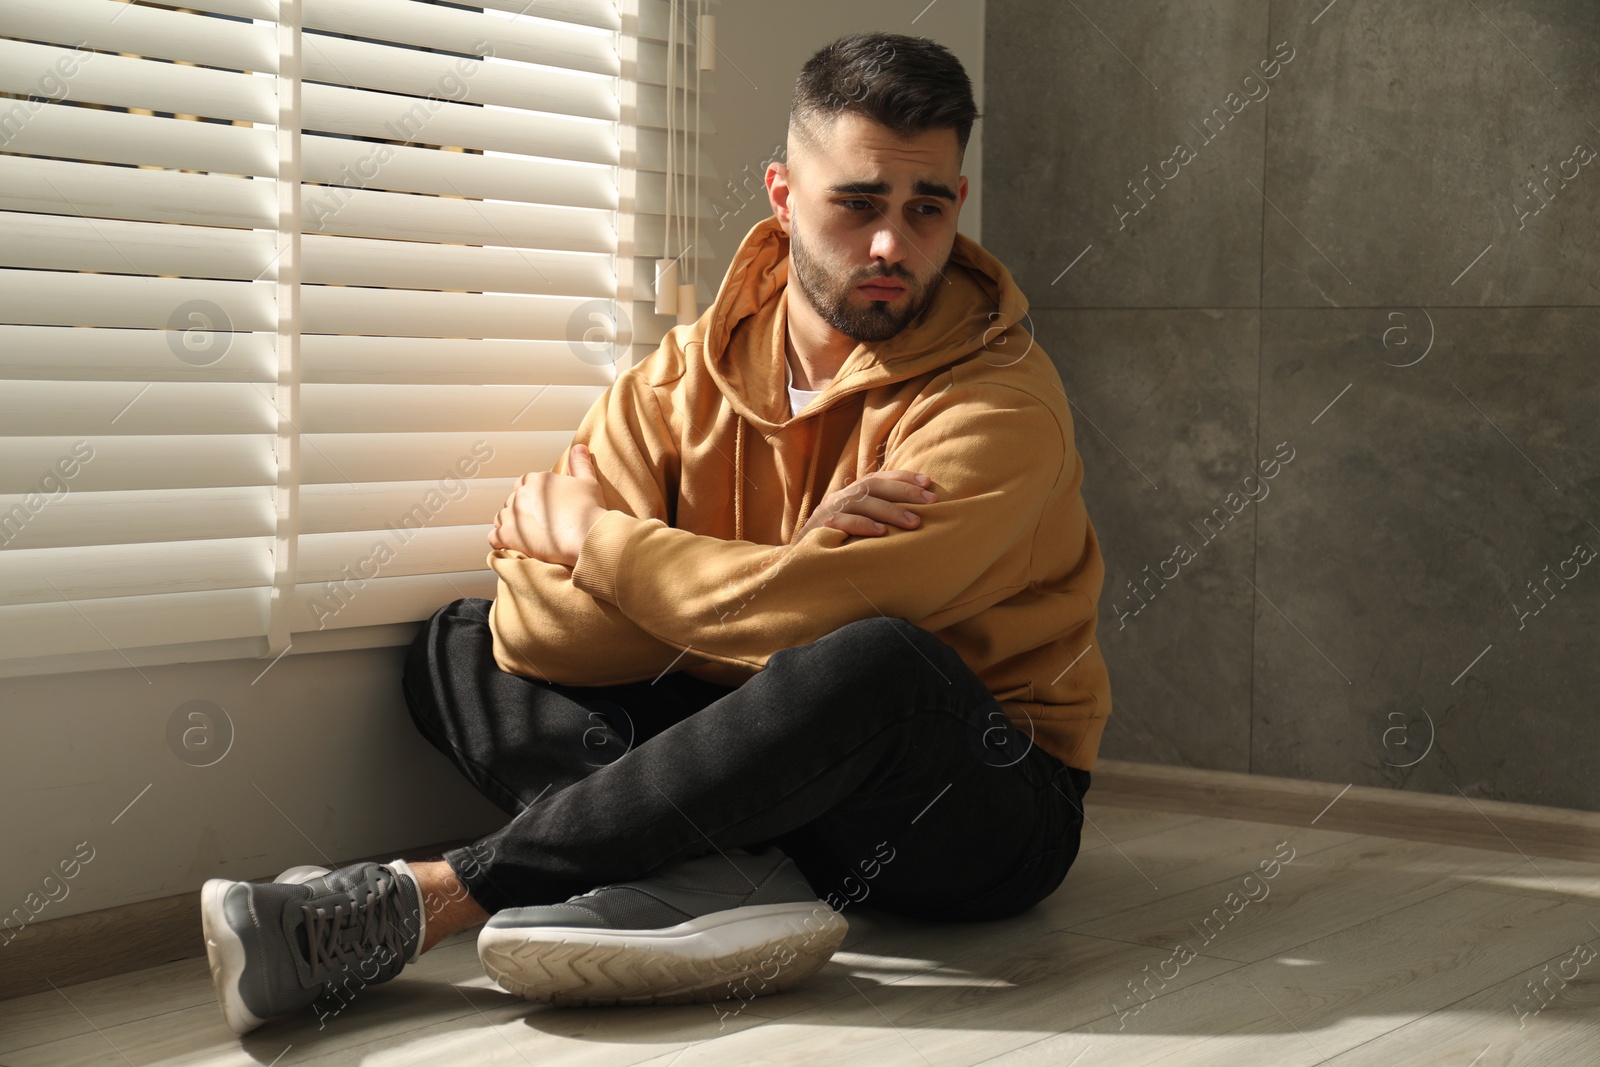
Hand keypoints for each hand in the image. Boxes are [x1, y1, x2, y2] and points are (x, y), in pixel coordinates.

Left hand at [489, 444, 608, 566]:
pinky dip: (499, 541)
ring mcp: (513, 515)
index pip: (524, 483)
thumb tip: (579, 447)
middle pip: (513, 500)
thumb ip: (580, 463)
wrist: (586, 536)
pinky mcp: (509, 535)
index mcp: (537, 480)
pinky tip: (508, 545)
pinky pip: (494, 537)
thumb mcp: (588, 482)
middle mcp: (521, 494)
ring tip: (524, 534)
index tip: (542, 506)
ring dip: (510, 524)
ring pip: (501, 517)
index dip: (532, 495)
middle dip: (521, 510)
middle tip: (536, 523)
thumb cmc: (589, 510)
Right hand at [796, 469, 936, 541]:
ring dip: (891, 510)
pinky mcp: (820, 526)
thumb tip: (917, 517)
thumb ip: (878, 517)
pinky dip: (863, 525)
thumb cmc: (838, 543)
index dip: (904, 477)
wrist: (800, 559)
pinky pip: (843, 522)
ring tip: (914, 523)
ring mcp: (830, 510)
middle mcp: (841, 496)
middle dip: (905, 491)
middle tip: (931, 502)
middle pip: (874, 485)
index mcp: (852, 493)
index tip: (928, 482)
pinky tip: (882, 533)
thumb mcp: (858, 525)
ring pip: (862, 501)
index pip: (880, 478)